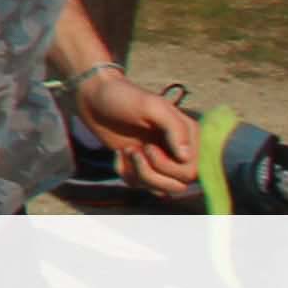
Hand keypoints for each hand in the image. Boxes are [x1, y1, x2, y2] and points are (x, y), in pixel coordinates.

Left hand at [73, 65, 198, 192]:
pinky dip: (127, 173)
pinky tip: (119, 154)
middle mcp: (179, 150)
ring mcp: (161, 160)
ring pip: (162, 190)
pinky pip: (141, 185)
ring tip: (127, 151)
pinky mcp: (141, 166)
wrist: (94, 98)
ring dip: (140, 174)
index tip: (149, 147)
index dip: (170, 166)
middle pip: (179, 184)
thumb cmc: (124, 97)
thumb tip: (187, 157)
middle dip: (153, 171)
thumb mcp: (152, 106)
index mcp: (188, 135)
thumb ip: (175, 128)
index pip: (194, 169)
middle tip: (135, 150)